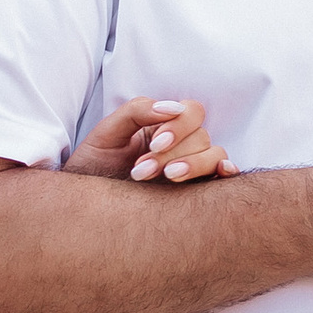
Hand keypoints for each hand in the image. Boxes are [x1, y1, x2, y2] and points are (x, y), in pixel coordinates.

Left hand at [69, 93, 233, 185]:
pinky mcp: (193, 193)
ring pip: (214, 156)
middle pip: (202, 137)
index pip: (192, 112)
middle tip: (142, 171)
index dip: (180, 125)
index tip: (154, 144)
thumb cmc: (94, 165)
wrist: (84, 204)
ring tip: (166, 178)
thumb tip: (172, 107)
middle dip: (174, 152)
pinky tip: (221, 174)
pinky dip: (228, 173)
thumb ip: (137, 111)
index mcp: (162, 125)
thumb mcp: (108, 132)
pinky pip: (221, 180)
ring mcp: (190, 169)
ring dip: (194, 165)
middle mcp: (181, 145)